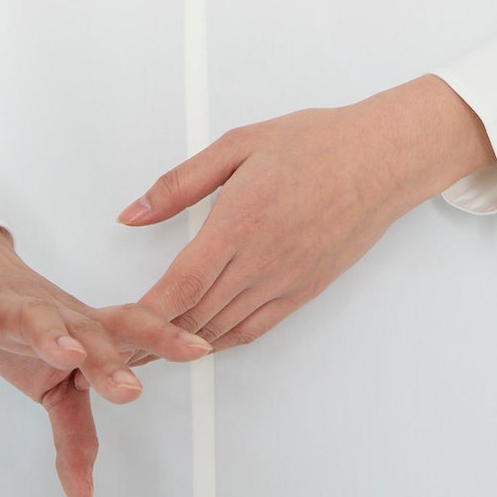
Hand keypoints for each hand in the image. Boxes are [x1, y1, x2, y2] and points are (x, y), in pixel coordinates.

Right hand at [0, 225, 212, 496]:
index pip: (133, 331)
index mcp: (86, 330)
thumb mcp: (55, 384)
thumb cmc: (24, 327)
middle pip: (90, 331)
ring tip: (67, 353)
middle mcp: (58, 314)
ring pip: (37, 318)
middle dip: (110, 358)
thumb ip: (75, 435)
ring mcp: (13, 308)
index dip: (166, 338)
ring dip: (53, 335)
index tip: (201, 350)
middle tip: (130, 387)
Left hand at [113, 77, 495, 354]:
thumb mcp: (238, 144)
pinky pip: (255, 329)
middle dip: (150, 338)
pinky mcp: (304, 291)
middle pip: (194, 316)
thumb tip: (134, 211)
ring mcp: (285, 281)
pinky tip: (202, 340)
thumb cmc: (317, 144)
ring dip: (182, 345)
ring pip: (222, 329)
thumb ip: (180, 183)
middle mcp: (261, 260)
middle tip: (116, 348)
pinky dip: (222, 340)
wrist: (381, 159)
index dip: (143, 314)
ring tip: (147, 351)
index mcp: (239, 222)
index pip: (180, 285)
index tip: (115, 325)